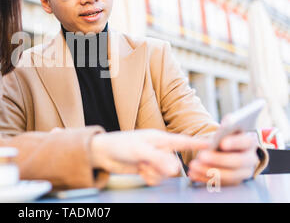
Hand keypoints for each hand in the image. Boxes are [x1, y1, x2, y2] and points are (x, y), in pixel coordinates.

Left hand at [90, 129, 209, 185]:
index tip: (215, 145)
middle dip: (163, 167)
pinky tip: (139, 170)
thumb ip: (159, 159)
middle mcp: (161, 150)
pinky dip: (149, 177)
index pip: (185, 141)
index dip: (200, 144)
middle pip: (176, 164)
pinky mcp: (149, 169)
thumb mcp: (140, 150)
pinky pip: (157, 179)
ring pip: (166, 174)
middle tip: (148, 162)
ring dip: (153, 173)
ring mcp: (155, 160)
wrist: (103, 153)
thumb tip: (175, 169)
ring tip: (141, 164)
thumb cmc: (121, 144)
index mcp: (162, 139)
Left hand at [188, 132, 259, 185]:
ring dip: (209, 171)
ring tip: (193, 166)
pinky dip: (205, 179)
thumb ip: (228, 125)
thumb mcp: (227, 128)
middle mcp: (250, 159)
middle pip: (238, 162)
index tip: (222, 142)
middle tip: (202, 156)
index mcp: (249, 142)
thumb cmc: (225, 136)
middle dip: (218, 159)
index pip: (246, 142)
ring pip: (229, 176)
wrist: (224, 149)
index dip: (235, 142)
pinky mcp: (233, 182)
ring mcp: (243, 173)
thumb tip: (229, 121)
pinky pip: (220, 184)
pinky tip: (193, 174)